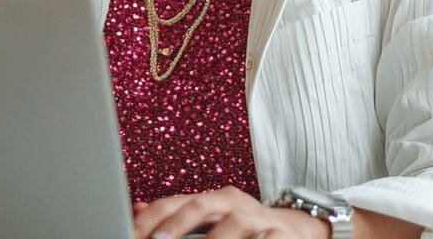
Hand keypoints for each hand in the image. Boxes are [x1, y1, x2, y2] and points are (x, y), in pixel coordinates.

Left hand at [132, 186, 330, 238]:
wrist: (300, 229)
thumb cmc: (247, 228)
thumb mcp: (210, 220)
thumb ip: (176, 217)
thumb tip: (135, 209)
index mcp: (212, 199)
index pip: (175, 202)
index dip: (151, 218)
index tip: (132, 233)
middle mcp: (234, 204)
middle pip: (200, 205)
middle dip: (176, 224)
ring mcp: (258, 219)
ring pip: (234, 224)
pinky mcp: (280, 234)